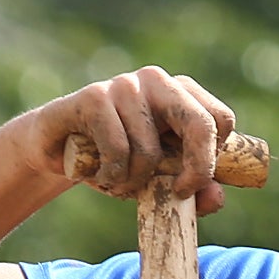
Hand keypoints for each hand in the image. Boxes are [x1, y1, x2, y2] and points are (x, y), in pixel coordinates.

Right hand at [20, 68, 240, 210]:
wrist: (57, 151)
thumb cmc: (115, 162)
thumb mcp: (157, 181)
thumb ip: (192, 189)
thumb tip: (216, 197)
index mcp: (181, 93)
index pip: (220, 120)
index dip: (213, 159)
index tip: (191, 186)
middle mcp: (157, 81)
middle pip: (199, 124)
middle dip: (196, 168)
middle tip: (178, 194)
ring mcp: (125, 85)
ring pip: (150, 150)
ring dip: (135, 182)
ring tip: (119, 184)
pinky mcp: (94, 97)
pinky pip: (117, 149)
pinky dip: (112, 176)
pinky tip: (101, 177)